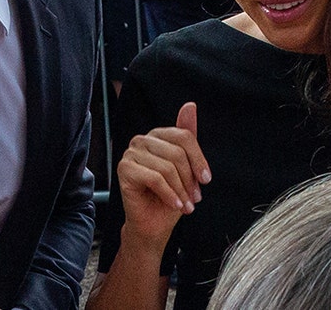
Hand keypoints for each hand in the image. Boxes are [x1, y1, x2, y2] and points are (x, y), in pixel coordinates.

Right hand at [116, 102, 210, 247]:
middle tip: (194, 198)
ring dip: (181, 191)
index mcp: (157, 136)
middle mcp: (142, 140)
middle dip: (189, 179)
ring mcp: (130, 153)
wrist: (152, 225)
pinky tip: (175, 205)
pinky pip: (155, 178)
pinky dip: (170, 195)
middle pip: (176, 152)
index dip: (198, 159)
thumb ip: (187, 137)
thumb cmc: (169, 197)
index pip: (183, 136)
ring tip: (185, 205)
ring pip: (166, 167)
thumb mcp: (186, 168)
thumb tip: (189, 105)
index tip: (206, 179)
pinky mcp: (124, 169)